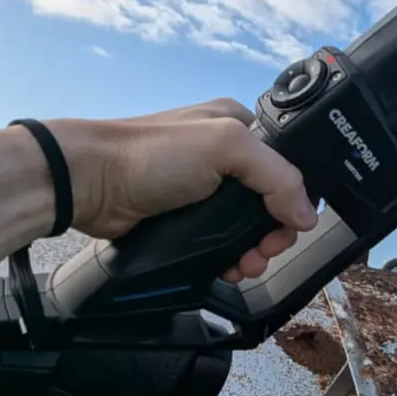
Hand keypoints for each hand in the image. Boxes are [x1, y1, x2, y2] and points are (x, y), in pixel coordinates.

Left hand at [47, 100, 318, 281]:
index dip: (292, 199)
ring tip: (244, 267)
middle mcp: (223, 156)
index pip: (286, 166)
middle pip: (270, 203)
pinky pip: (221, 244)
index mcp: (238, 126)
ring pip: (246, 228)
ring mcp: (204, 190)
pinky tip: (227, 269)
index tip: (288, 227)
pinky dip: (229, 259)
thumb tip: (308, 216)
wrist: (89, 184)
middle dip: (272, 234)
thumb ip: (277, 177)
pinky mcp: (186, 219)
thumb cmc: (152, 155)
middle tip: (263, 253)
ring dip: (253, 252)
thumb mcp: (226, 147)